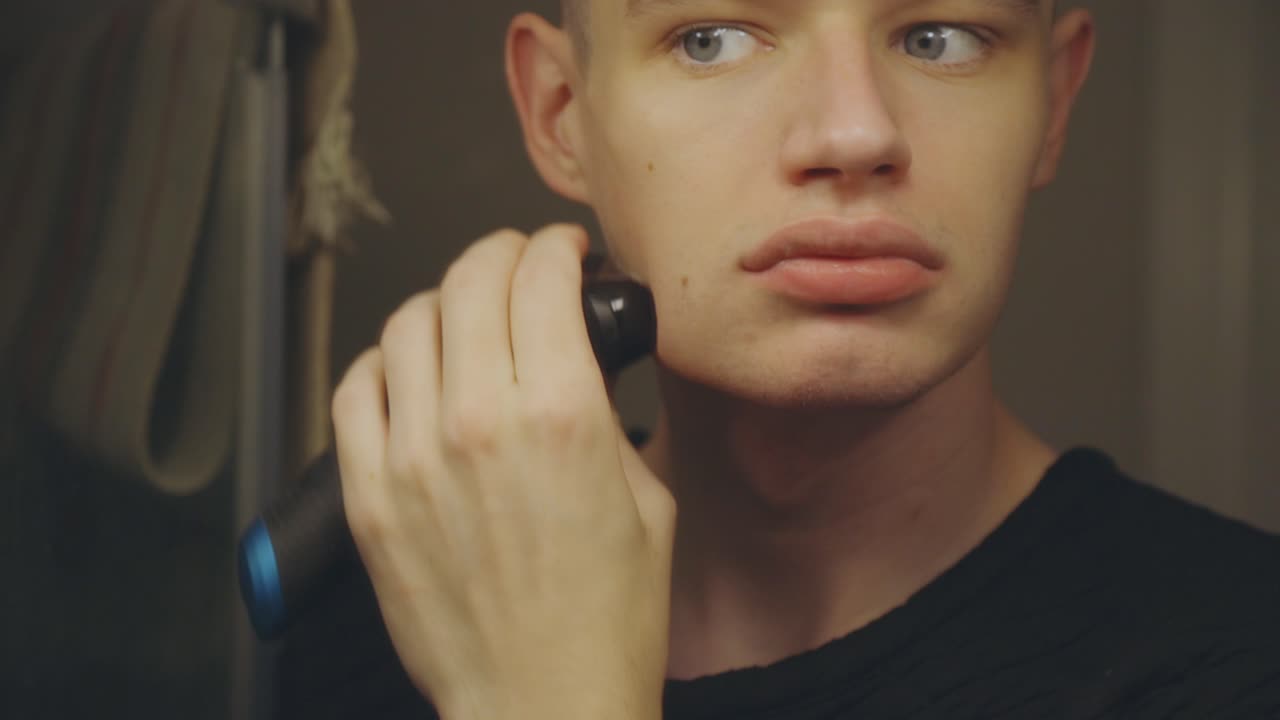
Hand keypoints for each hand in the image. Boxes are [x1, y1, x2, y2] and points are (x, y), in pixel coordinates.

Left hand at [331, 224, 675, 719]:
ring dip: (444, 301)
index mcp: (562, 416)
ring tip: (467, 316)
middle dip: (502, 255)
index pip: (540, 277)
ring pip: (407, 322)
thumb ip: (604, 412)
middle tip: (520, 266)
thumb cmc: (606, 619)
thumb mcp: (645, 496)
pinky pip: (355, 388)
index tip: (564, 251)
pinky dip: (384, 360)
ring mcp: (412, 457)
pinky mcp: (369, 495)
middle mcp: (478, 422)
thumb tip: (578, 359)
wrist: (544, 699)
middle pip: (470, 280)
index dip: (556, 246)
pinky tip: (411, 370)